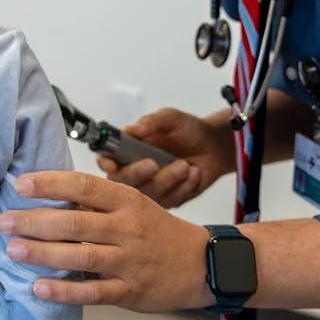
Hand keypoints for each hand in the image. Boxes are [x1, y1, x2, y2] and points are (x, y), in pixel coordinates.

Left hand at [0, 170, 211, 310]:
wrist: (200, 263)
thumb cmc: (156, 229)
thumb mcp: (133, 205)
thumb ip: (97, 202)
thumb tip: (47, 195)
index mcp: (126, 200)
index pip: (84, 186)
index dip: (50, 184)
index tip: (20, 184)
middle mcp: (127, 228)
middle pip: (74, 223)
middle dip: (34, 221)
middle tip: (4, 220)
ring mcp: (129, 262)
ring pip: (80, 256)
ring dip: (42, 253)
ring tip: (13, 250)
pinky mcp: (129, 292)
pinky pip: (92, 292)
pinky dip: (64, 291)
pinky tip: (38, 287)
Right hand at [95, 107, 232, 207]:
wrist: (214, 147)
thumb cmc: (189, 130)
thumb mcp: (171, 118)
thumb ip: (152, 121)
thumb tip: (132, 129)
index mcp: (128, 148)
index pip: (106, 158)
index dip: (105, 162)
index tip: (112, 163)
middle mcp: (135, 170)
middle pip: (121, 181)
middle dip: (137, 173)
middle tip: (154, 163)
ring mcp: (151, 188)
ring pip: (148, 193)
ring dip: (168, 179)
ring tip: (185, 165)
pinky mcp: (168, 200)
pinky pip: (170, 201)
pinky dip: (184, 186)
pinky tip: (194, 174)